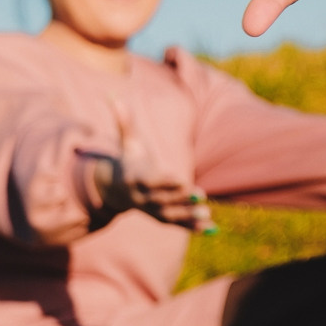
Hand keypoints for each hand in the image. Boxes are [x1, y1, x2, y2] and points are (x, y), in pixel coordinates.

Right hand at [113, 100, 212, 229]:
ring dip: (188, 216)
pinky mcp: (160, 217)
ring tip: (207, 215)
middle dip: (181, 198)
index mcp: (135, 176)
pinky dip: (193, 228)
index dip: (166, 181)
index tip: (181, 180)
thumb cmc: (128, 160)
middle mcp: (141, 196)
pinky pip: (176, 224)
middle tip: (201, 195)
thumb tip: (114, 96)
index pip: (151, 180)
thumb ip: (124, 122)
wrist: (115, 189)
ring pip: (170, 215)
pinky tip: (212, 229)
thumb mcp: (127, 142)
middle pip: (162, 199)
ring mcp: (150, 209)